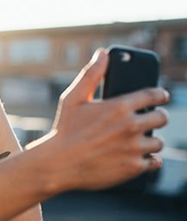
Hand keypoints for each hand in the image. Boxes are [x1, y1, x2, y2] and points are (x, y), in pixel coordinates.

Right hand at [31, 49, 169, 191]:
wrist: (58, 164)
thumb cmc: (64, 129)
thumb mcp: (73, 98)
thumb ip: (91, 74)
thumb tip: (102, 53)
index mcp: (119, 107)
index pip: (154, 95)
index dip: (161, 94)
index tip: (162, 96)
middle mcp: (131, 127)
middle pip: (161, 118)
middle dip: (157, 116)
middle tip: (151, 119)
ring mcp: (134, 148)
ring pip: (158, 142)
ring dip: (151, 140)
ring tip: (140, 140)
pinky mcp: (133, 167)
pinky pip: (155, 162)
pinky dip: (149, 160)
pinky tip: (138, 156)